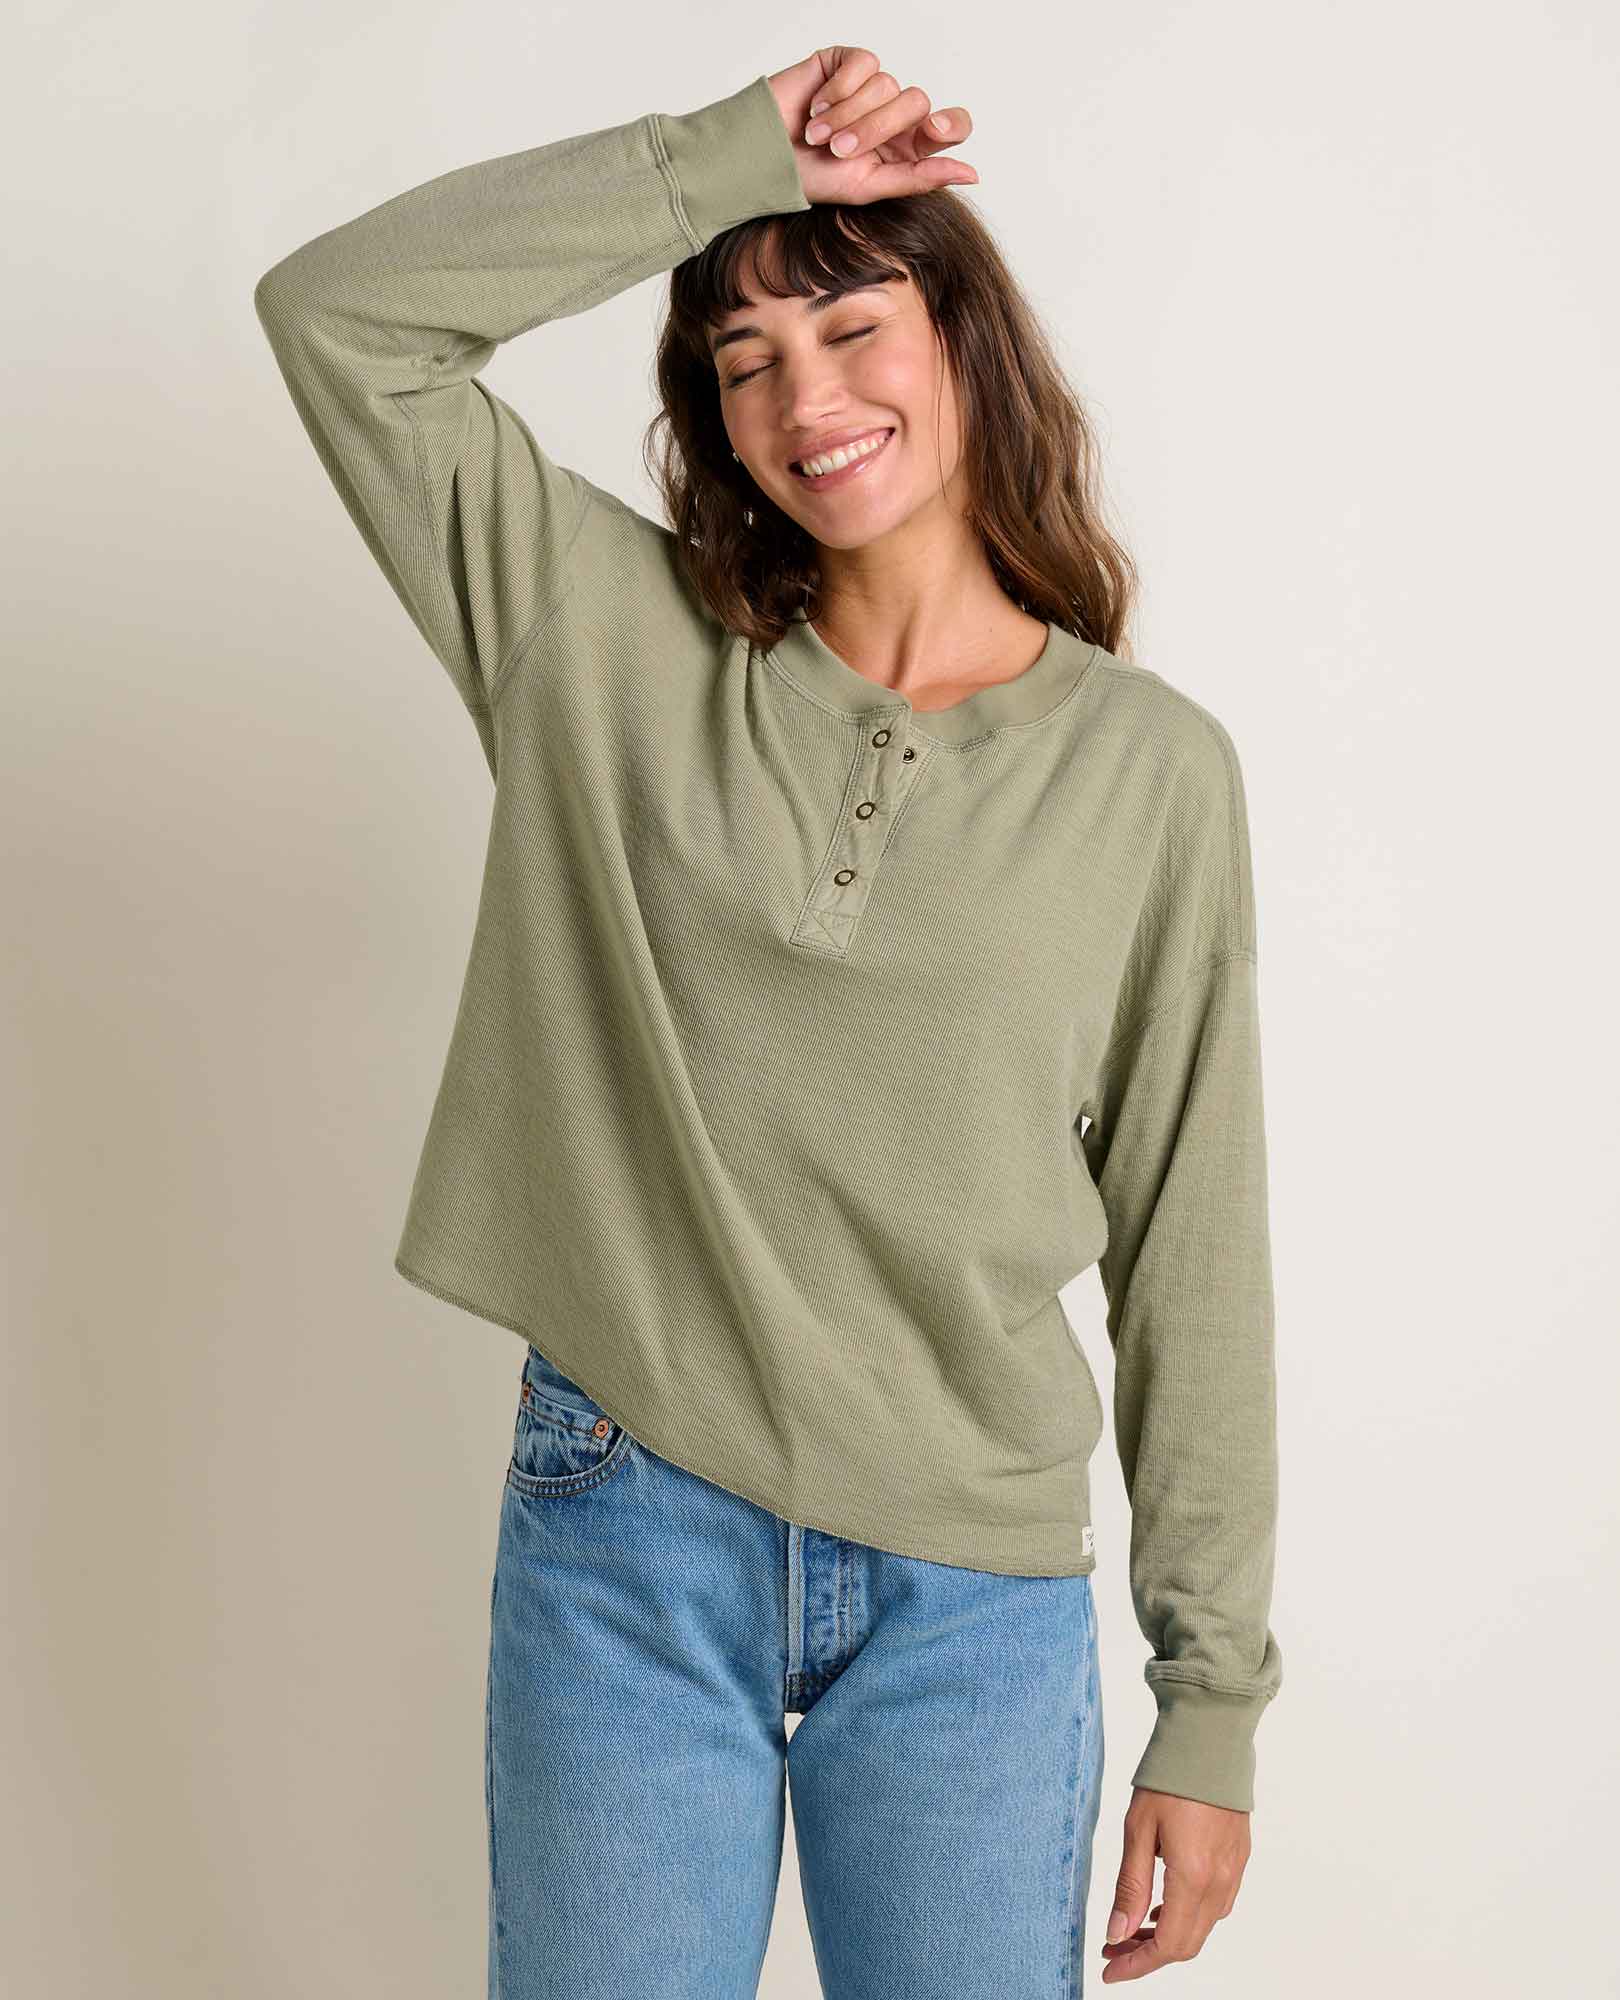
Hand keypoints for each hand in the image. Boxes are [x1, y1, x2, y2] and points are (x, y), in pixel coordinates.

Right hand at [765, 46, 978, 205]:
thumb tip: (972, 173)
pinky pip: (863, 65)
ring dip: (848, 116)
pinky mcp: (847, 61)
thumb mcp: (870, 186)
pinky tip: (816, 107)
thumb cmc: (813, 178)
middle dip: (875, 129)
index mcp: (907, 146)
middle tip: (838, 150)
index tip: (932, 131)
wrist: (766, 156)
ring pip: (887, 85)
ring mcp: (871, 85)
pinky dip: (838, 91)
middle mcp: (894, 113)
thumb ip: (920, 178)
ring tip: (818, 134)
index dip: (949, 124)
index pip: (951, 124)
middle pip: (916, 103)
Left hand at [1099, 1787, 1251, 1981]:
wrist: (1211, 1739)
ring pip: (1202, 1927)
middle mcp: (1220, 1883)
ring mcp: (1234, 1872)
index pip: (1167, 1946)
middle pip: (1187, 1944)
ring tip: (1132, 1927)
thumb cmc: (1170, 1778)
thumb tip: (1117, 1933)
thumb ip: (1130, 1886)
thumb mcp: (1138, 1830)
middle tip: (1114, 1948)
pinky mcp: (1238, 1859)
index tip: (1109, 1969)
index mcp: (1193, 1878)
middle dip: (1148, 1954)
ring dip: (1168, 1936)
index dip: (1137, 1965)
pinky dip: (1188, 1916)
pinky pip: (1215, 1905)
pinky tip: (1164, 1905)